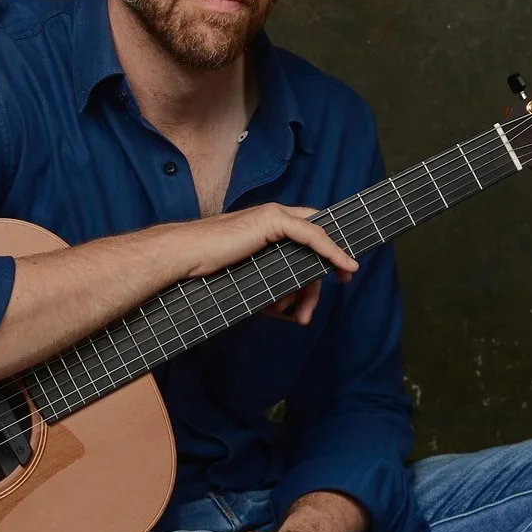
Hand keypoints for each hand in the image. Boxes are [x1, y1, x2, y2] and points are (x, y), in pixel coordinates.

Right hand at [151, 204, 356, 325]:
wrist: (187, 257)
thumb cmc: (210, 267)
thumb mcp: (249, 274)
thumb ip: (269, 279)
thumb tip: (286, 304)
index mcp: (268, 229)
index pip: (306, 240)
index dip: (325, 257)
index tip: (339, 277)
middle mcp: (275, 219)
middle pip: (311, 248)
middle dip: (315, 283)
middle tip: (310, 312)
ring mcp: (275, 216)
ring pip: (314, 245)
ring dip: (312, 286)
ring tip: (298, 316)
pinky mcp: (273, 219)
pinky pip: (312, 236)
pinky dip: (331, 251)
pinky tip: (344, 265)